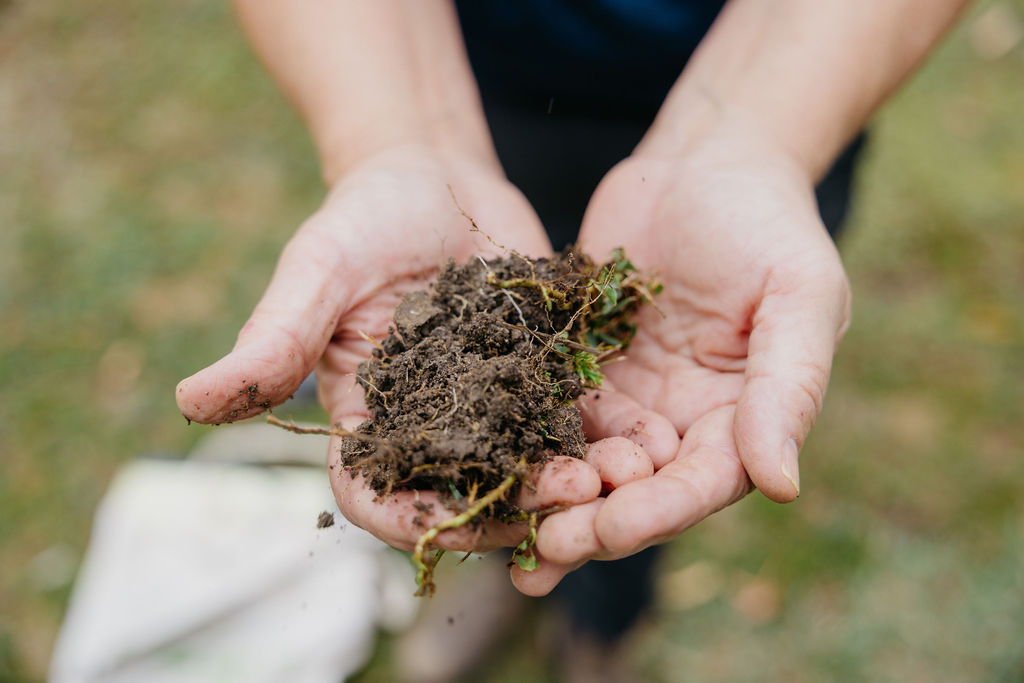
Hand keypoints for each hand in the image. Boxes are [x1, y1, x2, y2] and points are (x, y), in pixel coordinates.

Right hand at [175, 146, 677, 555]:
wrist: (432, 174)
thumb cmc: (359, 218)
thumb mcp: (315, 272)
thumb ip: (271, 338)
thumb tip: (188, 401)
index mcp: (369, 421)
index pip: (376, 495)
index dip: (406, 518)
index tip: (445, 520)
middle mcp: (433, 429)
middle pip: (468, 492)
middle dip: (516, 508)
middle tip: (570, 504)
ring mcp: (492, 408)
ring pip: (530, 465)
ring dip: (575, 481)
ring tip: (621, 475)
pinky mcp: (541, 378)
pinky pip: (575, 417)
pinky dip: (606, 433)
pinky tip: (647, 438)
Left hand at [513, 115, 850, 593]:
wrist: (707, 160)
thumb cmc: (768, 222)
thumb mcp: (798, 298)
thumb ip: (786, 388)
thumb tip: (781, 486)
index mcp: (741, 418)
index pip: (700, 483)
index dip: (656, 510)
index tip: (609, 528)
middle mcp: (683, 421)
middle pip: (637, 489)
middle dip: (594, 521)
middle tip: (545, 549)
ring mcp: (631, 397)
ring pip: (588, 464)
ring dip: (553, 503)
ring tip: (509, 547)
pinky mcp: (583, 366)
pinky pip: (551, 412)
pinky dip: (524, 444)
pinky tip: (485, 470)